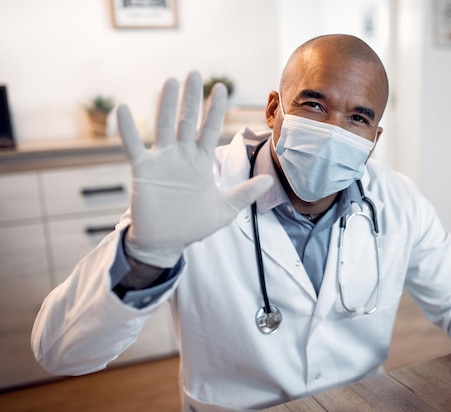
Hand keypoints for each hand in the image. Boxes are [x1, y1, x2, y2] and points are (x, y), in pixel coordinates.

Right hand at [117, 71, 272, 267]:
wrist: (166, 242)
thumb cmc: (194, 225)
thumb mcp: (225, 209)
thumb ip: (245, 193)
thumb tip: (270, 181)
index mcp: (201, 161)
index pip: (209, 129)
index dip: (215, 109)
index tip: (221, 87)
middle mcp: (182, 156)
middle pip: (187, 121)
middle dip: (192, 98)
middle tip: (195, 73)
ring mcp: (162, 160)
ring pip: (164, 127)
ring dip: (166, 105)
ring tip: (170, 81)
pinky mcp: (143, 170)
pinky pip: (133, 146)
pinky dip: (127, 130)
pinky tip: (123, 109)